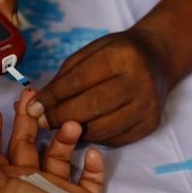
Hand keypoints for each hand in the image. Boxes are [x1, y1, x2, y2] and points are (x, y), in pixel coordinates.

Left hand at [27, 28, 169, 146]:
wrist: (157, 60)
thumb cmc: (116, 55)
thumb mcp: (89, 53)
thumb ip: (63, 78)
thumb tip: (35, 105)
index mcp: (121, 56)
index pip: (79, 81)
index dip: (52, 97)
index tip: (33, 108)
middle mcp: (139, 81)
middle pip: (91, 107)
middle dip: (60, 117)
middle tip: (41, 122)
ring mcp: (148, 105)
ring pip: (102, 128)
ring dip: (75, 132)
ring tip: (60, 127)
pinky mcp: (150, 124)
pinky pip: (114, 139)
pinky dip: (94, 138)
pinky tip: (84, 130)